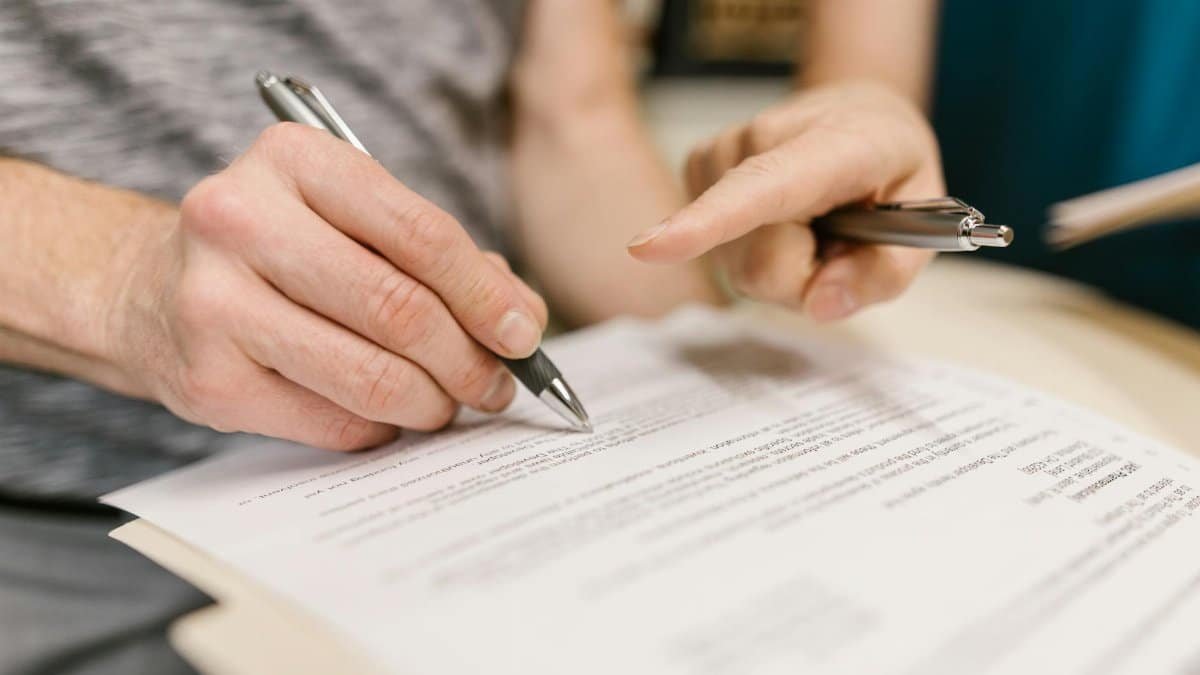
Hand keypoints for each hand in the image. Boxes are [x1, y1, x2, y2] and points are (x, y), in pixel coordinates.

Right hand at [110, 123, 547, 449]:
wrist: (153, 291)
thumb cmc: (282, 252)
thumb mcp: (353, 220)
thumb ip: (441, 258)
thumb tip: (521, 322)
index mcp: (294, 159)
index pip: (421, 234)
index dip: (485, 296)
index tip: (522, 336)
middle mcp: (242, 220)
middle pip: (400, 310)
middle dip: (468, 361)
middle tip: (496, 386)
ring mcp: (215, 302)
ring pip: (371, 375)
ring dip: (431, 403)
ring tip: (447, 405)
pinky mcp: (208, 380)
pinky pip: (333, 420)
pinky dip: (380, 427)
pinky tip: (386, 416)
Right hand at [626, 82, 944, 320]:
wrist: (854, 111)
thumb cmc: (888, 167)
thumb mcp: (925, 220)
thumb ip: (884, 272)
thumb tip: (821, 305)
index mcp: (833, 144)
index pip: (762, 188)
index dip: (706, 223)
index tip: (649, 248)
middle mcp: (759, 140)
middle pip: (758, 264)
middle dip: (803, 278)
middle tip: (839, 242)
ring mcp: (718, 153)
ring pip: (737, 265)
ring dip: (783, 265)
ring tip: (814, 225)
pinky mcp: (695, 169)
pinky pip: (721, 252)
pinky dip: (756, 250)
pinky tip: (783, 221)